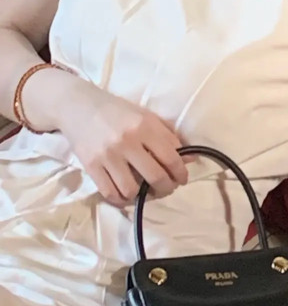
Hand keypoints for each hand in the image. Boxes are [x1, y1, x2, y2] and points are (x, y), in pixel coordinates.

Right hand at [53, 78, 188, 205]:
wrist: (78, 106)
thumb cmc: (117, 111)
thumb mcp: (146, 116)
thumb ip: (168, 135)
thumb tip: (190, 158)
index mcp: (145, 125)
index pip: (171, 156)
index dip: (181, 172)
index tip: (183, 178)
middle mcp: (128, 141)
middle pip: (155, 176)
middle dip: (167, 188)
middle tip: (168, 188)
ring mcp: (108, 155)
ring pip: (132, 190)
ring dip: (142, 196)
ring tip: (145, 191)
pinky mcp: (91, 166)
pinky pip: (110, 193)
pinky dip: (121, 199)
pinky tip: (127, 194)